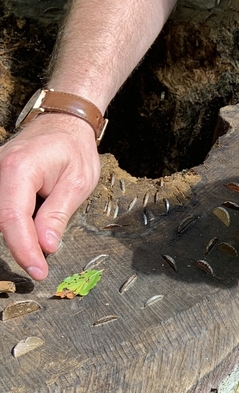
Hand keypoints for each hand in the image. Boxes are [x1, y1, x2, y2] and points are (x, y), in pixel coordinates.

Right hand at [0, 114, 100, 278]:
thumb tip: (45, 245)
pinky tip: (30, 236)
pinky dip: (15, 225)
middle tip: (39, 268)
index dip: (23, 249)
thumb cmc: (74, 148)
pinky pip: (3, 209)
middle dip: (19, 247)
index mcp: (19, 168)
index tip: (38, 270)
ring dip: (18, 237)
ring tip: (37, 255)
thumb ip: (57, 214)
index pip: (13, 218)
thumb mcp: (77, 183)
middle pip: (2, 220)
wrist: (63, 122)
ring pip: (0, 217)